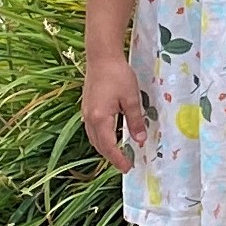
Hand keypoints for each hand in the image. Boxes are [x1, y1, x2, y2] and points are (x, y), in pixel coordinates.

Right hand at [82, 52, 149, 168]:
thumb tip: (140, 141)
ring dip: (105, 148)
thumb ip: (135, 121)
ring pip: (94, 138)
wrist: (101, 58)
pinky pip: (92, 129)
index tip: (127, 168)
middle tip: (125, 164)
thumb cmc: (118, 76)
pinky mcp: (86, 108)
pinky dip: (101, 137)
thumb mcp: (131, 99)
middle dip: (111, 156)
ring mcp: (85, 113)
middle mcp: (89, 119)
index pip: (108, 146)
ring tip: (119, 154)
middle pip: (98, 145)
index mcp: (100, 119)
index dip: (117, 159)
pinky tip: (110, 136)